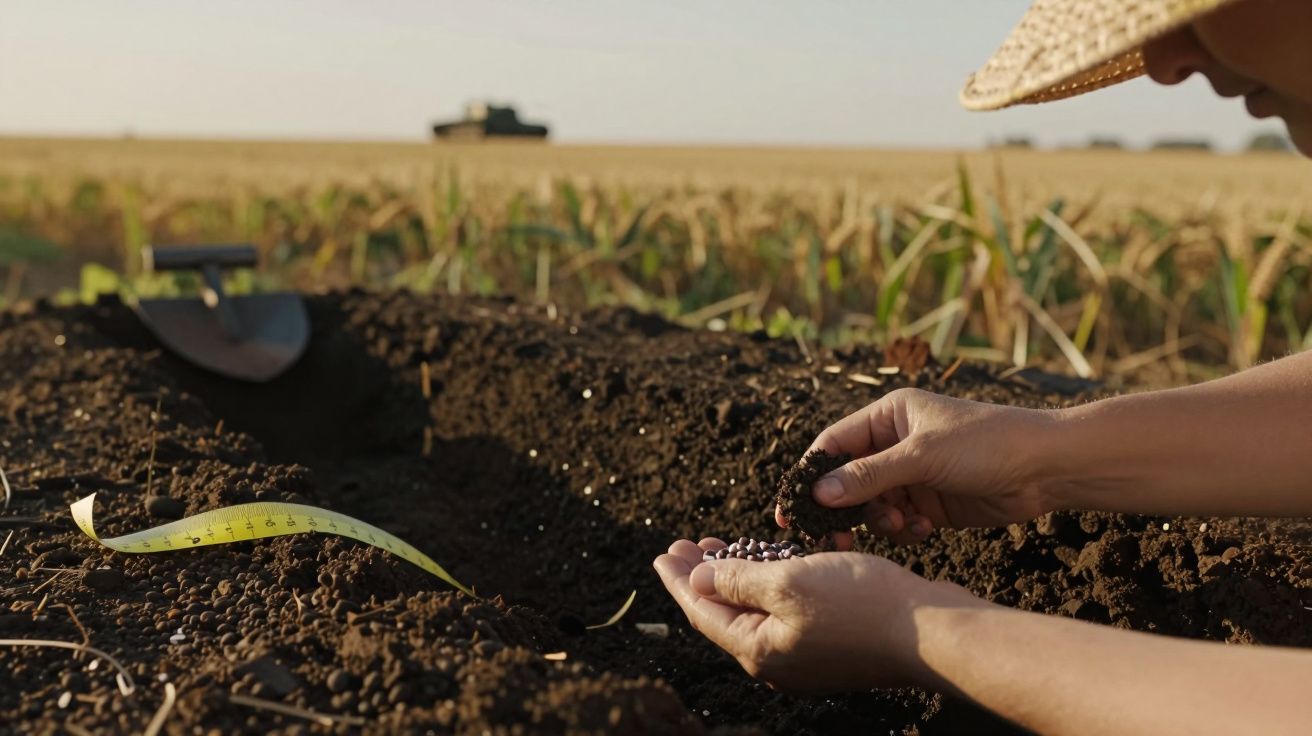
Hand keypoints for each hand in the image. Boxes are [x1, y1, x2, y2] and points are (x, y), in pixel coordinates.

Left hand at [652, 537, 976, 692]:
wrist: (934, 631)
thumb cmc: (863, 604)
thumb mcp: (789, 582)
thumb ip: (737, 581)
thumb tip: (697, 582)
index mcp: (759, 650)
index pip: (702, 612)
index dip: (680, 580)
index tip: (662, 553)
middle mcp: (778, 661)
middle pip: (726, 613)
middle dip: (705, 575)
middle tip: (688, 543)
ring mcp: (807, 655)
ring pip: (758, 611)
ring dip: (739, 576)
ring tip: (724, 546)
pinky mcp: (834, 644)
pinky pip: (788, 612)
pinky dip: (773, 584)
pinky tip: (775, 560)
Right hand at [776, 388, 1054, 546]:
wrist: (1047, 468)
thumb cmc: (986, 443)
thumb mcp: (922, 456)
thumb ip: (868, 476)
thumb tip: (818, 493)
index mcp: (888, 416)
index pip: (834, 445)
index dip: (810, 475)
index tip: (790, 508)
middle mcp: (895, 443)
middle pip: (848, 480)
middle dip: (842, 508)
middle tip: (832, 538)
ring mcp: (913, 475)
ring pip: (872, 505)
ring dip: (878, 521)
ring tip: (897, 526)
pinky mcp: (931, 503)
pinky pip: (899, 521)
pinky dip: (903, 530)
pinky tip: (923, 530)